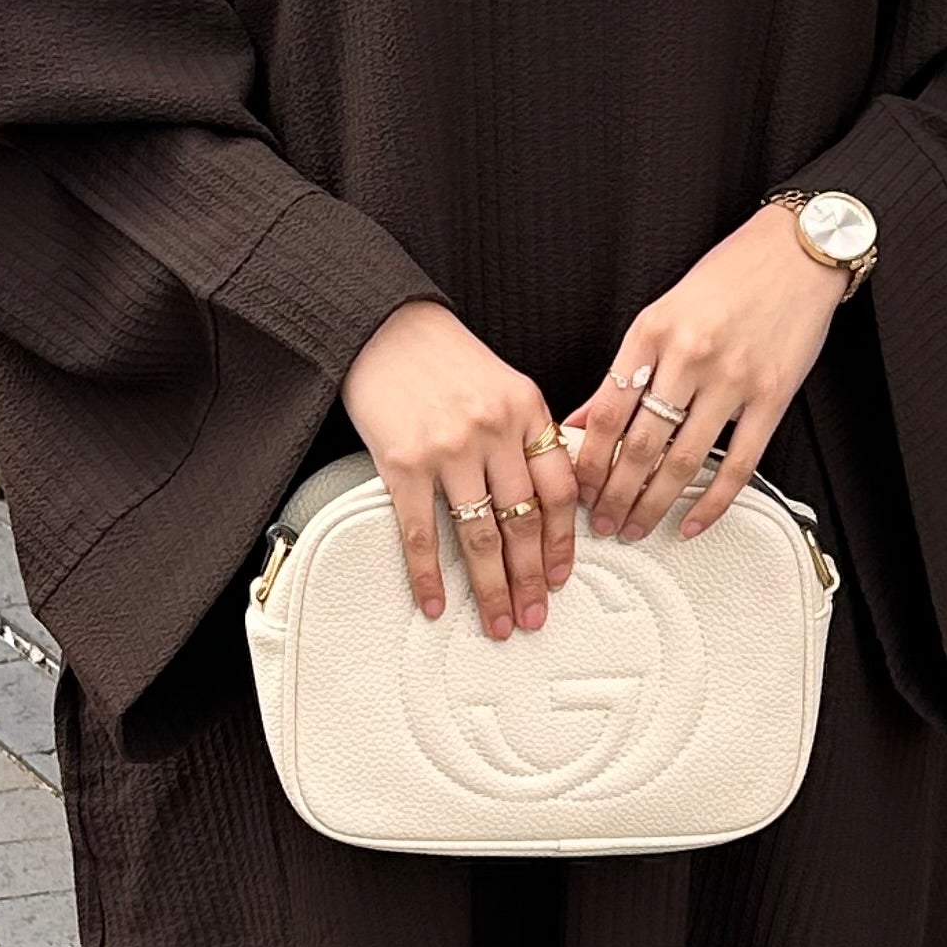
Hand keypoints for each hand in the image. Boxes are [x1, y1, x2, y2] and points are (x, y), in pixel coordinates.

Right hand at [341, 300, 579, 638]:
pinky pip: (421, 532)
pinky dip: (429, 574)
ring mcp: (449, 449)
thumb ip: (528, 436)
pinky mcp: (403, 463)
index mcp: (527, 411)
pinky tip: (435, 600)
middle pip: (524, 523)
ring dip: (491, 587)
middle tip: (534, 614)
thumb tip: (546, 497)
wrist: (383, 326)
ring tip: (498, 619)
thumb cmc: (442, 356)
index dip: (564, 541)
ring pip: (480, 535)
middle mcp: (493, 431)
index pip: (561, 490)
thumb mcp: (505, 384)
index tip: (561, 575)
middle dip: (531, 579)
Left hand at [572, 208, 847, 543]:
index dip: (587, 461)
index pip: (606, 411)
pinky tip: (693, 521)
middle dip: (614, 495)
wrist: (795, 252)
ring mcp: (732, 378)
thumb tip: (584, 418)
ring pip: (682, 460)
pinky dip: (712, 501)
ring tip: (636, 526)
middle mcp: (689, 355)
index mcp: (652, 331)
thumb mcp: (662, 311)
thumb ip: (626, 368)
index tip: (578, 489)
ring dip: (653, 504)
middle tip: (601, 522)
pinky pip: (738, 463)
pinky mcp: (772, 396)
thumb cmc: (730, 276)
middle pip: (639, 445)